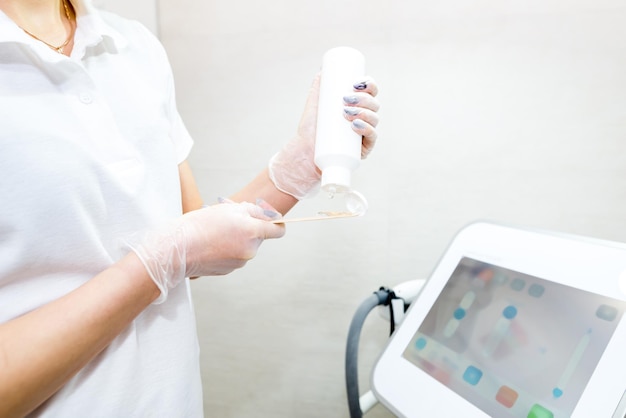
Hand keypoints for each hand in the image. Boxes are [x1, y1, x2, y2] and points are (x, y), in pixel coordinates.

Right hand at [127, 201, 284, 302]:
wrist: (177, 249)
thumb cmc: (200, 225)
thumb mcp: (229, 208)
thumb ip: (253, 211)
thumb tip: (267, 216)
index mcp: (253, 232)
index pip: (278, 231)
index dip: (276, 224)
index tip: (270, 220)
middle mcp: (250, 250)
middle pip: (259, 238)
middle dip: (248, 229)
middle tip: (229, 220)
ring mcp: (239, 263)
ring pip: (245, 247)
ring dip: (236, 239)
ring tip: (215, 231)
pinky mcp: (228, 270)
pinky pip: (234, 256)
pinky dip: (227, 249)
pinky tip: (210, 243)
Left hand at [269, 75, 379, 199]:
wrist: (304, 153)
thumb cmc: (310, 130)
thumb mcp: (314, 106)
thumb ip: (319, 88)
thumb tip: (322, 70)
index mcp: (359, 107)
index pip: (371, 92)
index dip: (369, 84)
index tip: (356, 82)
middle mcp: (365, 120)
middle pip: (374, 104)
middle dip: (363, 98)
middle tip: (345, 99)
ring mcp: (365, 135)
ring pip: (374, 119)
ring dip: (364, 112)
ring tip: (346, 112)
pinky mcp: (363, 150)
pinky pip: (372, 138)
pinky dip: (367, 129)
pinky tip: (357, 125)